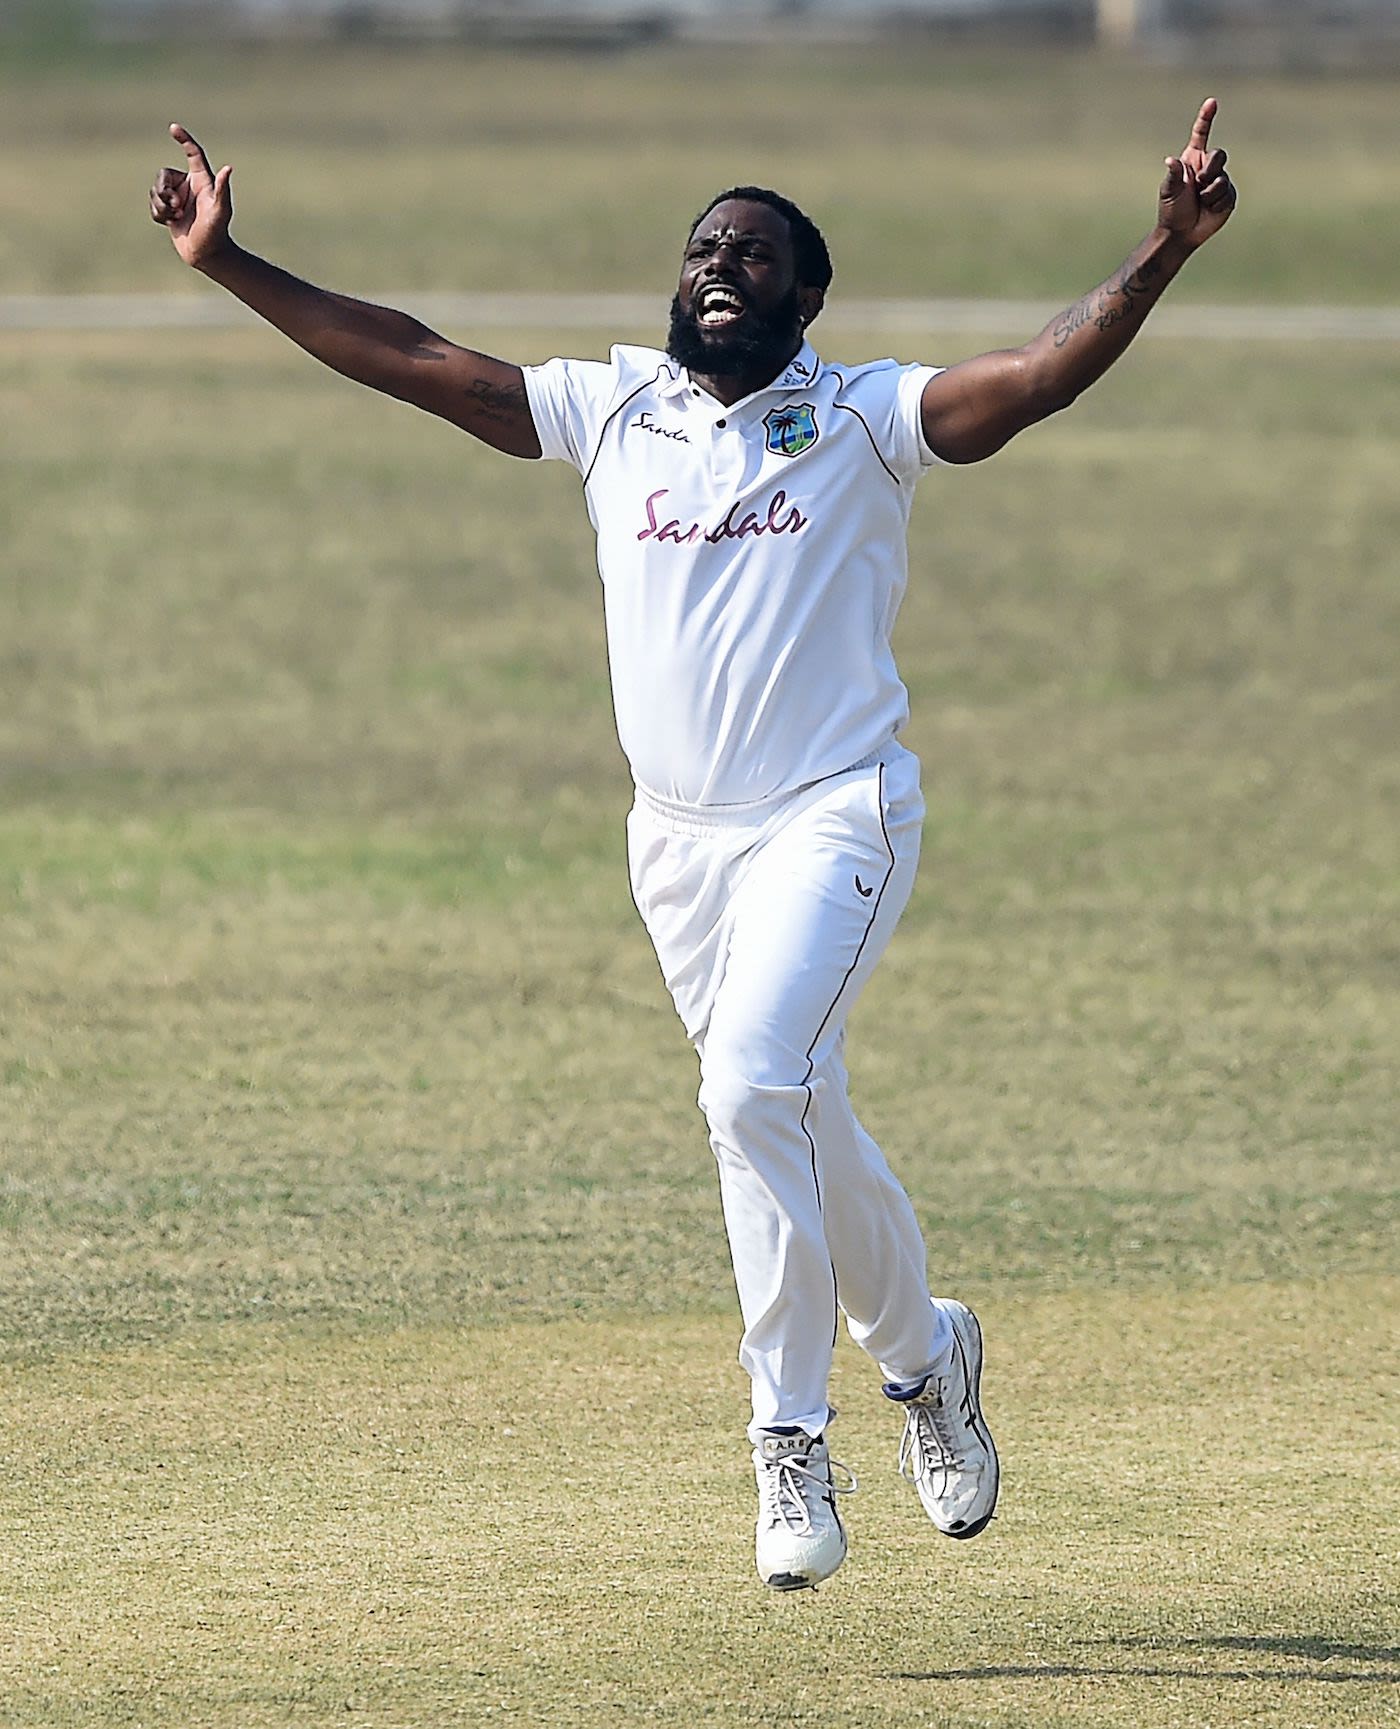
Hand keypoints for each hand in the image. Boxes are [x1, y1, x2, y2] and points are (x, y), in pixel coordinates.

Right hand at [149, 124, 233, 268]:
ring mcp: (177, 197)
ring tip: (176, 218)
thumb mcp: (220, 211)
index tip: (173, 128)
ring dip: (162, 206)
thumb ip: (222, 190)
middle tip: (177, 206)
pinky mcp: (168, 210)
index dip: (184, 139)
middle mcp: (188, 186)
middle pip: (163, 175)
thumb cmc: (217, 233)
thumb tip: (228, 168)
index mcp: (201, 180)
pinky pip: (153, 205)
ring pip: (155, 190)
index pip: (193, 153)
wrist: (207, 256)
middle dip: (164, 190)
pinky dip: (159, 214)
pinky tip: (171, 223)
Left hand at [1158, 98, 1236, 250]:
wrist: (1182, 232)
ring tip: (1200, 202)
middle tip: (1198, 185)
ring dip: (1210, 192)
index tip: (1212, 102)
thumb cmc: (1171, 210)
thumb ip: (1173, 175)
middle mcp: (1207, 167)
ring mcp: (1219, 181)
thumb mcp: (1169, 191)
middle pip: (1219, 155)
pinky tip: (1209, 210)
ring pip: (1223, 178)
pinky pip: (1227, 194)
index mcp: (1193, 160)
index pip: (1201, 134)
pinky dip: (1217, 203)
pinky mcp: (1228, 196)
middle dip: (1210, 170)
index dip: (1206, 118)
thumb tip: (1170, 161)